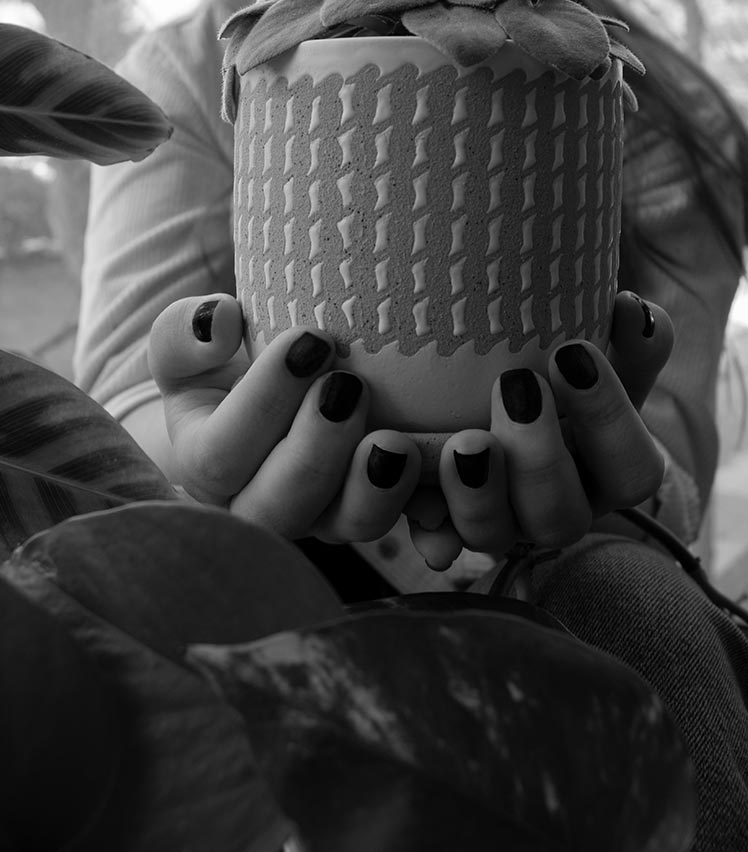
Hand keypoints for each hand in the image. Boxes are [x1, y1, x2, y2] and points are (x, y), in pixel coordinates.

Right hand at [148, 296, 421, 543]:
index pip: (221, 453)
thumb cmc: (223, 367)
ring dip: (376, 490)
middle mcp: (262, 505)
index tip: (308, 339)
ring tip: (398, 440)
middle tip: (349, 387)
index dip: (263, 401)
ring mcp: (324, 516)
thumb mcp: (189, 346)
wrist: (263, 401)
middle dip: (316, 451)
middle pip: (280, 508)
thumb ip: (185, 334)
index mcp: (208, 465)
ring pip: (348, 527)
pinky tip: (458, 476)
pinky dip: (438, 512)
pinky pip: (412, 525)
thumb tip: (219, 324)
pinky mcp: (378, 509)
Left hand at [404, 291, 673, 568]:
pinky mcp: (431, 524)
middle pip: (560, 516)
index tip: (571, 352)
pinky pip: (415, 534)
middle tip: (515, 384)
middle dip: (539, 457)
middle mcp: (553, 512)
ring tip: (459, 438)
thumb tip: (630, 308)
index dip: (608, 419)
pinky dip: (401, 503)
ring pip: (489, 535)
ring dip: (473, 490)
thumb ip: (630, 337)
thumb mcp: (602, 359)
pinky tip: (391, 454)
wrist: (482, 406)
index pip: (632, 472)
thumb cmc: (560, 377)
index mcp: (604, 475)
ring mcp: (493, 526)